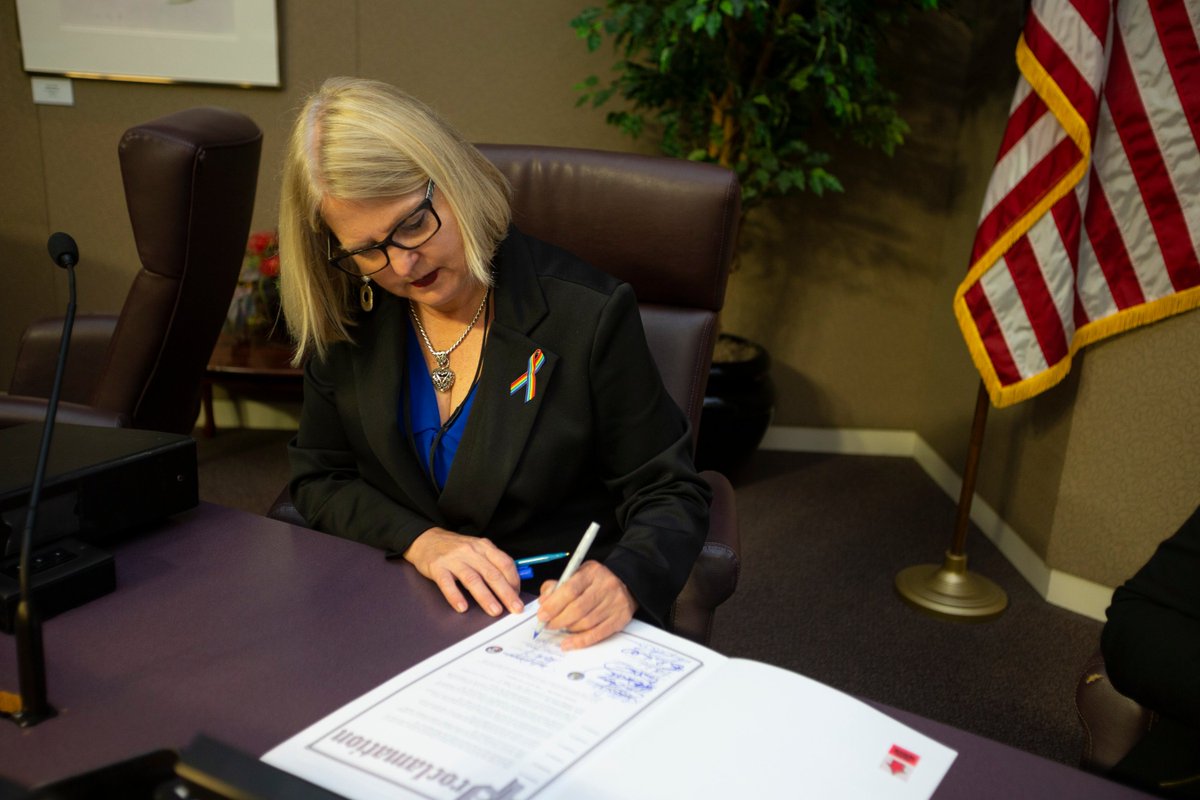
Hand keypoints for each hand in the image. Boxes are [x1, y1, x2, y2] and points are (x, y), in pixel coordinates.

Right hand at [403, 527, 523, 616]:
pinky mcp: (437, 567)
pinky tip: (462, 607)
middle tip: (515, 608)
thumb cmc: (456, 548)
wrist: (426, 539)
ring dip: (485, 596)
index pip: (505, 563)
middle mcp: (470, 551)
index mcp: (484, 546)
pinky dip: (455, 596)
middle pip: (492, 573)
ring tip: (495, 611)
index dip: (514, 581)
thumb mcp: (477, 549)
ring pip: (472, 579)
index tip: (518, 596)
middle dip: (506, 593)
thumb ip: (493, 563)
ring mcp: (453, 559)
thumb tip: (511, 585)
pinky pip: (447, 583)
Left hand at [537, 561, 635, 650]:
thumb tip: (544, 602)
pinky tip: (568, 644)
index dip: (553, 604)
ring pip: (586, 622)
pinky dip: (581, 641)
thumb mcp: (577, 575)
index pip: (570, 589)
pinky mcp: (620, 618)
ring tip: (559, 628)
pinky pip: (597, 634)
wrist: (627, 583)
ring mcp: (614, 603)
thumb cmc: (596, 581)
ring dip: (568, 629)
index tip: (542, 614)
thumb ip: (558, 586)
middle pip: (578, 608)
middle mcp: (605, 586)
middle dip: (558, 619)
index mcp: (592, 572)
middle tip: (547, 625)